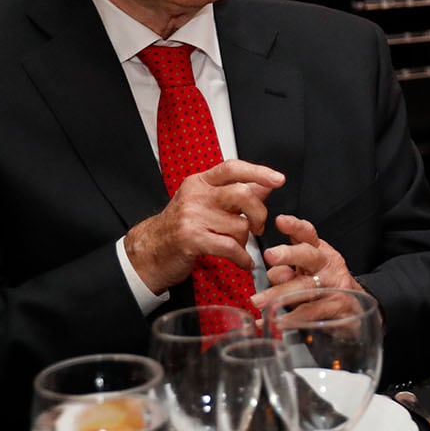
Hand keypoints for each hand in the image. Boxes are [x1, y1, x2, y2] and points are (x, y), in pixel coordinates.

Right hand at [125, 160, 284, 289]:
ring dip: (244, 241)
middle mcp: (196, 195)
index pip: (232, 168)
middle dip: (259, 213)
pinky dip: (242, 258)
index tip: (278, 180)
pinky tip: (244, 262)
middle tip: (258, 226)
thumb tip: (265, 185)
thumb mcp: (205, 203)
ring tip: (235, 246)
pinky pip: (230, 247)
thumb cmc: (182, 226)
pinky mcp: (192, 239)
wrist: (150, 250)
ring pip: (239, 225)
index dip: (258, 172)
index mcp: (200, 182)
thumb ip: (235, 193)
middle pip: (243, 194)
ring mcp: (192, 216)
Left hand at [258, 213, 363, 310]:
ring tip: (258, 301)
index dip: (295, 226)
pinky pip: (312, 311)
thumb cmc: (323, 286)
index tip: (280, 221)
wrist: (354, 308)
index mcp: (319, 251)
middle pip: (309, 255)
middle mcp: (328, 265)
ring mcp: (335, 286)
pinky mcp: (338, 307)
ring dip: (281, 293)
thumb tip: (274, 273)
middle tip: (270, 256)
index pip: (308, 234)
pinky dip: (292, 318)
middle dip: (289, 254)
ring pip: (307, 286)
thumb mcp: (305, 272)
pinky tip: (276, 321)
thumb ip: (285, 269)